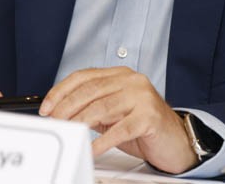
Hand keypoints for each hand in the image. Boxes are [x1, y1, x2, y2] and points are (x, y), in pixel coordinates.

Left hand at [39, 67, 196, 173]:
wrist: (177, 141)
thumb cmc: (142, 127)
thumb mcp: (112, 114)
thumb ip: (90, 108)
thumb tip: (59, 112)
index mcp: (119, 75)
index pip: (83, 77)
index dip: (61, 91)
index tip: (47, 106)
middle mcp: (131, 81)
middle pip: (90, 90)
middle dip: (66, 107)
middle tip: (54, 121)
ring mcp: (142, 97)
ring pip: (102, 107)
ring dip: (80, 122)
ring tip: (69, 133)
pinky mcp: (150, 117)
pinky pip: (120, 129)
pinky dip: (102, 141)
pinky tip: (91, 149)